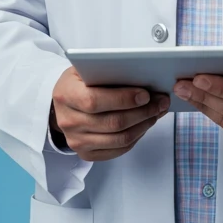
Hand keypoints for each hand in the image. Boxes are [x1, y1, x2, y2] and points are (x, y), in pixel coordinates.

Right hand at [51, 67, 169, 160]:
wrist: (62, 105)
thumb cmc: (78, 83)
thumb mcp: (85, 69)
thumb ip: (107, 71)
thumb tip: (141, 77)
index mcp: (66, 95)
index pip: (94, 101)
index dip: (123, 99)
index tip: (145, 94)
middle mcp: (68, 121)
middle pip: (112, 123)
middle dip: (142, 112)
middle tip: (160, 102)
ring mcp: (76, 141)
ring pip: (119, 139)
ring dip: (144, 125)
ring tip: (156, 113)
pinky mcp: (86, 153)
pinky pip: (118, 150)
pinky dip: (136, 137)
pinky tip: (144, 125)